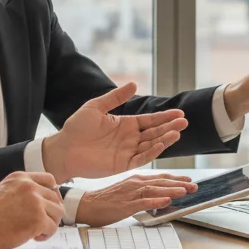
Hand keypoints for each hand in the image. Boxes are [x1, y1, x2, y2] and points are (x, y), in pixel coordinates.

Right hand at [0, 171, 63, 248]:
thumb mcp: (3, 190)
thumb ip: (20, 191)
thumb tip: (34, 201)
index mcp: (21, 178)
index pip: (49, 180)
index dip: (53, 194)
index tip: (50, 203)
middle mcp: (30, 187)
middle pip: (55, 198)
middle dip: (51, 212)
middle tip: (43, 222)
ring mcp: (36, 203)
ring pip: (57, 213)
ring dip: (50, 224)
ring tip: (37, 231)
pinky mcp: (38, 219)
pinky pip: (52, 228)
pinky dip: (45, 235)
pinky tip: (34, 237)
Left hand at [41, 83, 188, 181]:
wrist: (63, 149)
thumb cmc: (76, 127)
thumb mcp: (96, 107)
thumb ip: (115, 97)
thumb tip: (134, 84)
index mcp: (125, 125)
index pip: (149, 120)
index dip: (164, 117)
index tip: (179, 113)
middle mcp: (129, 139)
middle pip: (154, 132)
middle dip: (170, 127)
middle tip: (184, 121)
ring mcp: (127, 152)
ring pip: (151, 145)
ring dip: (165, 139)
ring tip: (178, 131)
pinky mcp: (122, 164)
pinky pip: (141, 158)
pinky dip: (152, 151)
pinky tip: (162, 144)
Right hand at [75, 173, 197, 225]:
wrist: (86, 205)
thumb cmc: (106, 200)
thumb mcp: (128, 193)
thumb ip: (144, 194)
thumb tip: (161, 197)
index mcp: (136, 180)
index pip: (160, 178)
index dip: (176, 179)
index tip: (189, 180)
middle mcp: (135, 183)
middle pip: (161, 182)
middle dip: (179, 183)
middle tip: (194, 186)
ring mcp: (130, 194)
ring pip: (154, 189)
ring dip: (171, 189)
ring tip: (185, 190)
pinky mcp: (125, 205)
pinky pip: (142, 202)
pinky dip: (155, 200)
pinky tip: (165, 200)